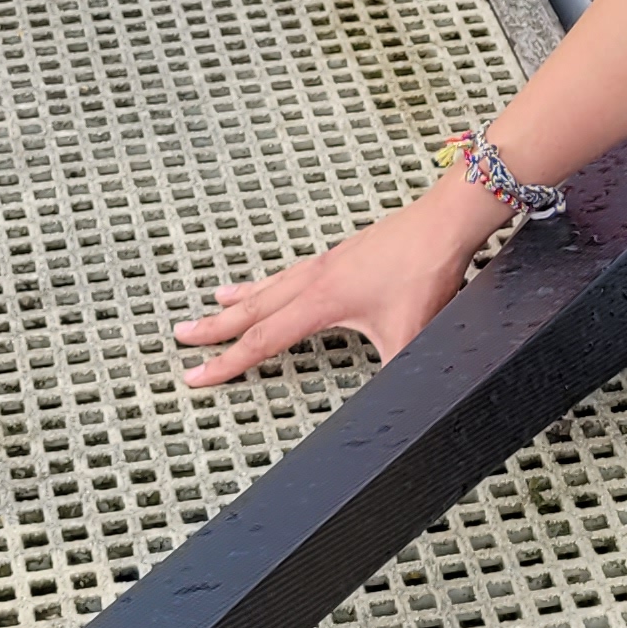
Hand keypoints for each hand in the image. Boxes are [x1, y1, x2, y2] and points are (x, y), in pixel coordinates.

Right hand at [176, 169, 504, 386]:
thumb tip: (392, 405)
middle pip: (252, 308)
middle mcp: (315, 279)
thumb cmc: (427, 270)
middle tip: (181, 334)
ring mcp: (327, 262)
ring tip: (215, 301)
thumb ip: (395, 374)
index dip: (225, 362)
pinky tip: (278, 281)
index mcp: (321, 302)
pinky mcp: (343, 253)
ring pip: (270, 284)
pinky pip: (292, 271)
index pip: (261, 340)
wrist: (445, 222)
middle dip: (214, 327)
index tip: (194, 375)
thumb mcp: (410, 336)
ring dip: (240, 297)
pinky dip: (272, 280)